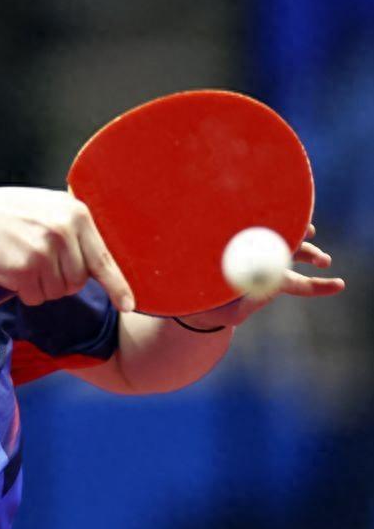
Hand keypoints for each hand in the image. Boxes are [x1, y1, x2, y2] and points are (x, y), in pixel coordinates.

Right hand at [0, 187, 135, 311]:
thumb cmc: (5, 218)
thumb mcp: (45, 209)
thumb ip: (71, 227)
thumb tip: (98, 260)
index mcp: (75, 213)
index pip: (103, 258)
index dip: (117, 286)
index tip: (128, 305)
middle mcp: (64, 230)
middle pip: (79, 280)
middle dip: (61, 280)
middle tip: (37, 262)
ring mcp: (46, 249)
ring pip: (59, 292)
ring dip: (41, 287)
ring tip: (21, 263)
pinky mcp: (27, 268)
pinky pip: (37, 297)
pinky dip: (25, 292)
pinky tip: (11, 272)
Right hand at [178, 223, 344, 328]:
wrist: (188, 294)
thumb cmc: (211, 307)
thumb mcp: (233, 312)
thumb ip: (252, 303)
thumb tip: (273, 285)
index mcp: (267, 284)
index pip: (298, 285)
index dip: (319, 285)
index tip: (340, 284)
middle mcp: (265, 263)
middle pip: (296, 256)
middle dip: (312, 255)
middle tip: (323, 261)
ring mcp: (254, 248)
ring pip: (283, 238)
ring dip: (299, 236)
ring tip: (309, 233)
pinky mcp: (241, 236)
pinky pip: (263, 227)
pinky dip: (276, 222)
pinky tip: (283, 216)